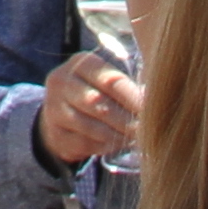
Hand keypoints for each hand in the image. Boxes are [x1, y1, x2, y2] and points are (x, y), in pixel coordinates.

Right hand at [35, 51, 141, 166]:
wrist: (60, 114)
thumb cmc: (94, 92)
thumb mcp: (105, 80)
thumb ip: (126, 85)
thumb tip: (153, 98)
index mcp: (80, 63)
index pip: (109, 80)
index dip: (132, 96)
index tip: (151, 108)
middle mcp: (62, 82)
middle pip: (99, 103)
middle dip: (126, 118)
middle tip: (145, 128)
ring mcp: (54, 108)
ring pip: (92, 126)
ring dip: (118, 134)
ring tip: (135, 137)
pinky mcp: (54, 133)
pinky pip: (85, 143)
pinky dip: (106, 146)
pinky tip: (118, 144)